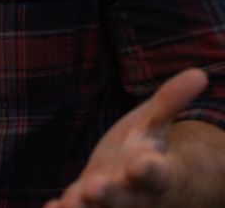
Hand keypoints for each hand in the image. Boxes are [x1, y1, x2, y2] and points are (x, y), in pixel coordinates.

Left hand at [45, 68, 208, 207]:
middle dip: (109, 194)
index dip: (148, 169)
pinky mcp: (85, 204)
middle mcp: (133, 192)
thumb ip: (170, 102)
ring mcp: (109, 203)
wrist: (135, 179)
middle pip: (123, 198)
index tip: (142, 164)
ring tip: (69, 204)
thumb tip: (199, 73)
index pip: (155, 172)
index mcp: (154, 171)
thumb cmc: (145, 147)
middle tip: (95, 188)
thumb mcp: (155, 123)